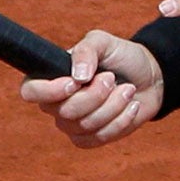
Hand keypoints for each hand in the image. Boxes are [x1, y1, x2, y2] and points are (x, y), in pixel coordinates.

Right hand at [18, 30, 163, 147]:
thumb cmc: (121, 57)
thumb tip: (77, 75)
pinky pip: (100, 138)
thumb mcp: (103, 42)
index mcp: (51, 77)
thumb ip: (86, 50)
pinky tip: (131, 106)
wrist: (149, 77)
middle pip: (65, 112)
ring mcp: (72, 124)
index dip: (49, 91)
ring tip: (127, 89)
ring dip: (113, 105)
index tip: (75, 83)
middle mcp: (57, 103)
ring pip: (86, 125)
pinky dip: (121, 120)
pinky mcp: (91, 138)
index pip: (30, 91)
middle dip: (95, 94)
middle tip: (112, 78)